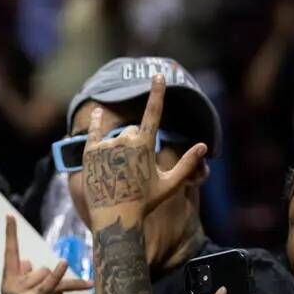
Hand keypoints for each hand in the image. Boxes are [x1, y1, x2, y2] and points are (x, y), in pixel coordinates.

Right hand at [1, 215, 91, 293]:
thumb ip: (28, 278)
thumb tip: (30, 262)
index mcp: (8, 283)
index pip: (11, 254)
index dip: (11, 235)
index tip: (9, 215)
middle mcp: (10, 287)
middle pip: (39, 268)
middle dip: (53, 281)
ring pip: (47, 277)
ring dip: (62, 289)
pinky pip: (48, 286)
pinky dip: (58, 276)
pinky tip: (64, 264)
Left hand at [81, 74, 207, 232]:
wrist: (115, 218)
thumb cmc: (145, 203)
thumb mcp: (170, 184)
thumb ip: (187, 164)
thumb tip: (204, 146)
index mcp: (145, 145)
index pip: (153, 112)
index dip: (157, 93)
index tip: (158, 75)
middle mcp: (125, 140)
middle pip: (133, 132)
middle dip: (135, 144)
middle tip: (133, 171)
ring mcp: (106, 146)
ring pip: (116, 137)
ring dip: (118, 149)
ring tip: (117, 174)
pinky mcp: (90, 153)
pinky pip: (93, 132)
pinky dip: (96, 123)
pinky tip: (97, 112)